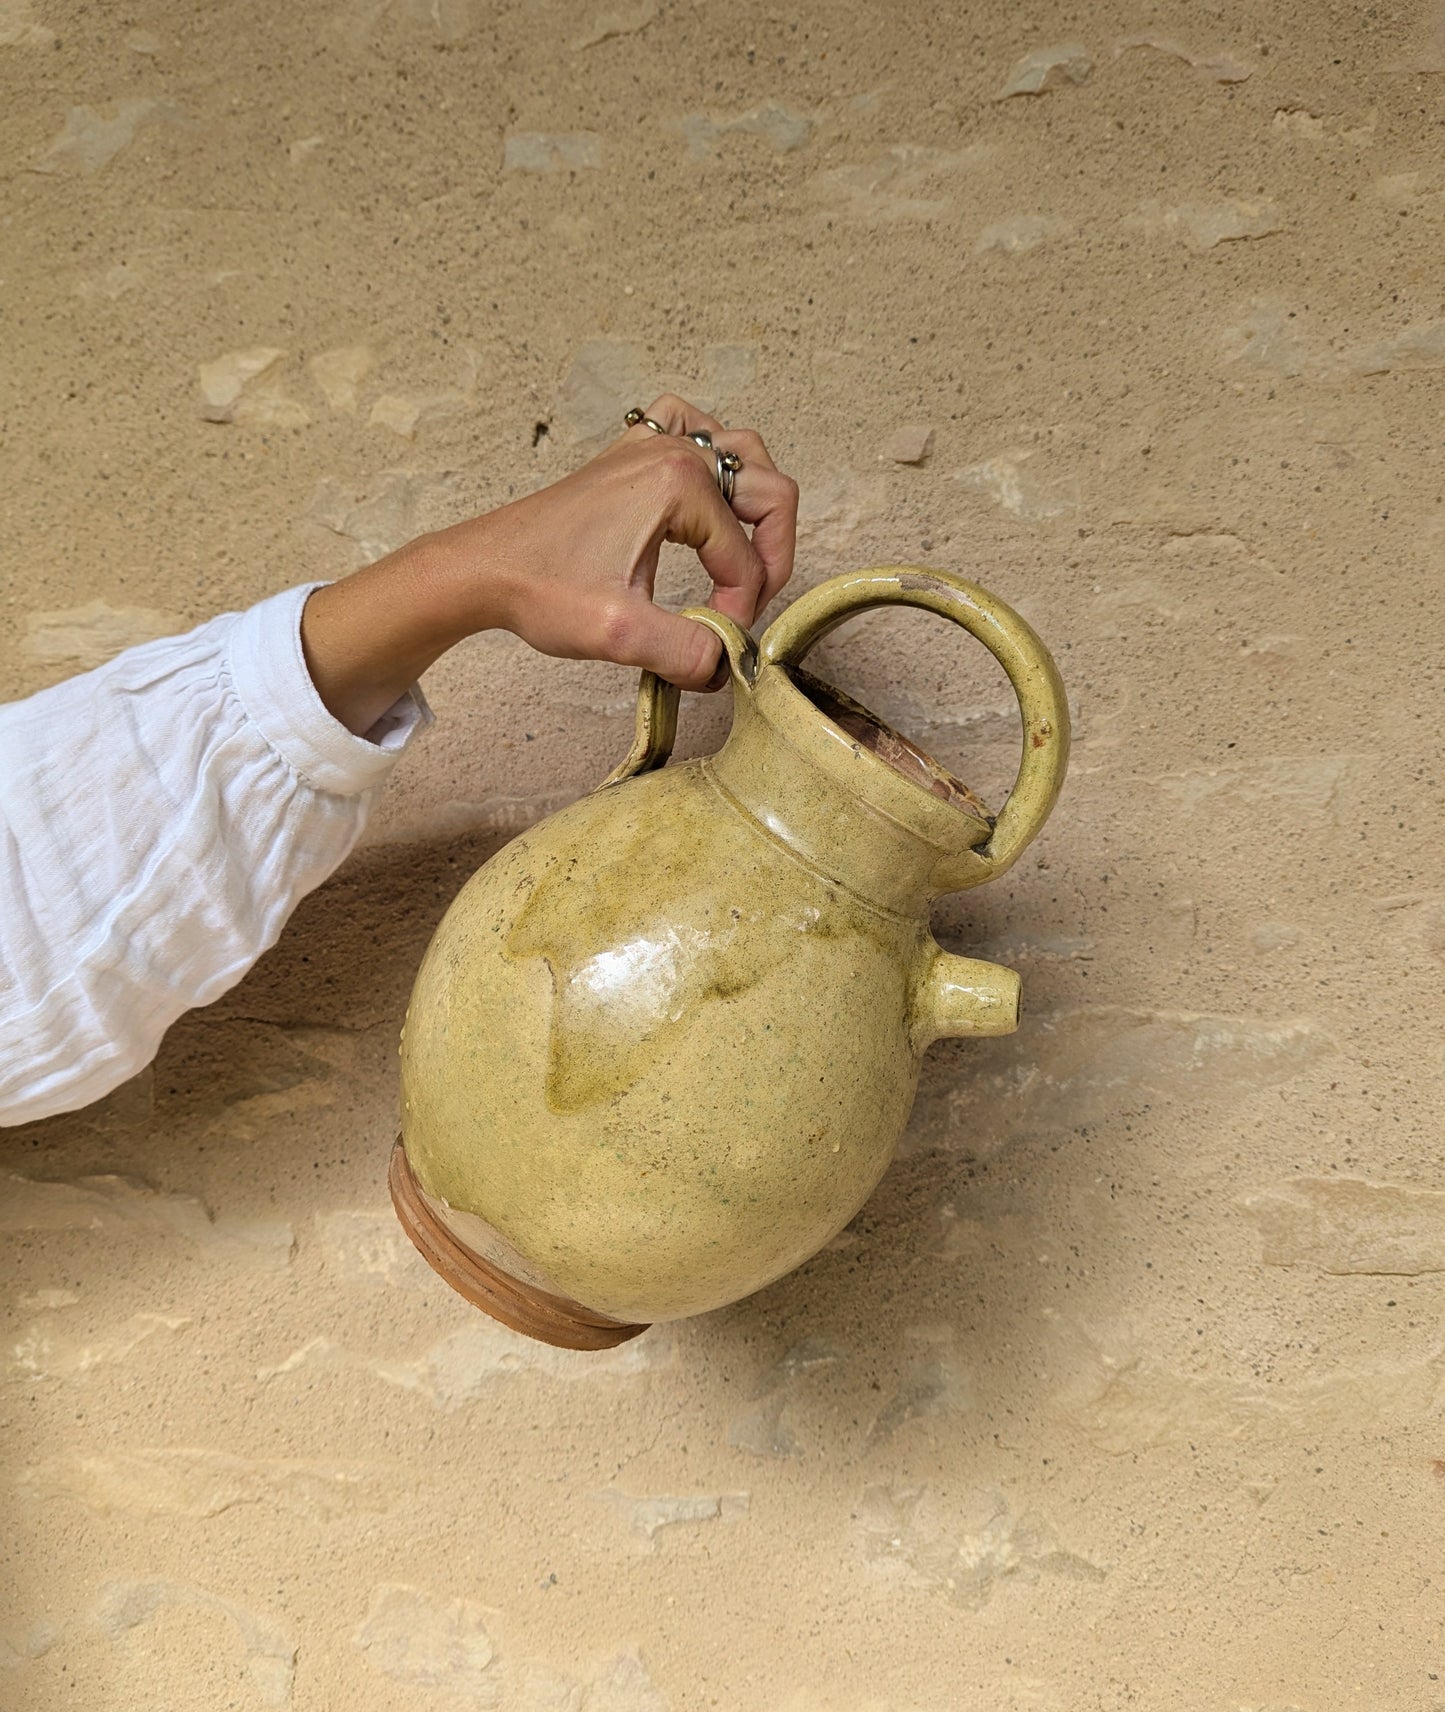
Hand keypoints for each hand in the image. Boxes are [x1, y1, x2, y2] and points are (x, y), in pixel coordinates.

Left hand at [302, 395, 798, 733]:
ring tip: (743, 557)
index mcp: (678, 484)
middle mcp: (672, 450)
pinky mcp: (631, 453)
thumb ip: (687, 653)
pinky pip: (695, 431)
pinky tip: (705, 497)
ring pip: (744, 454)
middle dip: (771, 554)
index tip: (715, 643)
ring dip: (757, 505)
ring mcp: (651, 443)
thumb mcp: (619, 634)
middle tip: (746, 603)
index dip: (742, 609)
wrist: (483, 567)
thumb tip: (728, 666)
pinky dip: (715, 460)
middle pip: (768, 491)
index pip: (745, 556)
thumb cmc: (541, 589)